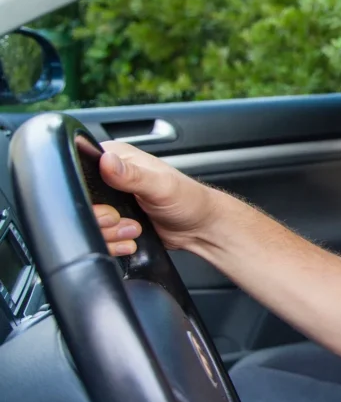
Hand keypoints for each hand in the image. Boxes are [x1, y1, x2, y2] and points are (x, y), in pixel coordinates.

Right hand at [90, 141, 219, 256]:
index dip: (86, 191)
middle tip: (123, 219)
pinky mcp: (113, 221)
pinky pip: (97, 236)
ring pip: (87, 222)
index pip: (79, 168)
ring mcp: (110, 201)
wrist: (200, 228)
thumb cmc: (189, 200)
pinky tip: (131, 239)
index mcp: (117, 157)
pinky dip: (113, 243)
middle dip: (102, 218)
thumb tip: (107, 161)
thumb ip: (132, 175)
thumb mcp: (161, 185)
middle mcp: (109, 177)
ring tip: (134, 228)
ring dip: (109, 233)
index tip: (107, 204)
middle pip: (79, 201)